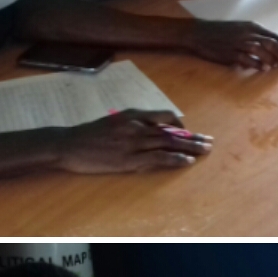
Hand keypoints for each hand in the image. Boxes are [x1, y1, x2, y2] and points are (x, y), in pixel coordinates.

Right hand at [57, 111, 211, 173]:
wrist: (68, 144)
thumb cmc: (89, 134)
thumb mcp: (113, 121)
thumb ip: (132, 123)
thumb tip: (150, 129)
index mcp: (132, 114)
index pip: (164, 115)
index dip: (179, 124)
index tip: (188, 131)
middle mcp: (136, 126)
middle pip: (171, 131)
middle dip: (192, 137)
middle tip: (209, 141)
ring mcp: (133, 143)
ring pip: (168, 144)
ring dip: (189, 148)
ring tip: (205, 151)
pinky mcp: (129, 160)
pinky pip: (158, 159)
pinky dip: (174, 159)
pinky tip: (187, 162)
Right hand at [188, 19, 277, 70]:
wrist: (199, 33)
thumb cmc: (220, 32)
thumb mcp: (240, 28)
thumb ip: (254, 36)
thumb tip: (269, 47)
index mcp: (251, 27)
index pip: (273, 36)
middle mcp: (247, 34)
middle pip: (270, 43)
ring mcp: (239, 43)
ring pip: (261, 51)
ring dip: (270, 59)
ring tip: (275, 66)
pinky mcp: (231, 54)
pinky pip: (247, 60)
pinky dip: (256, 64)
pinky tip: (262, 68)